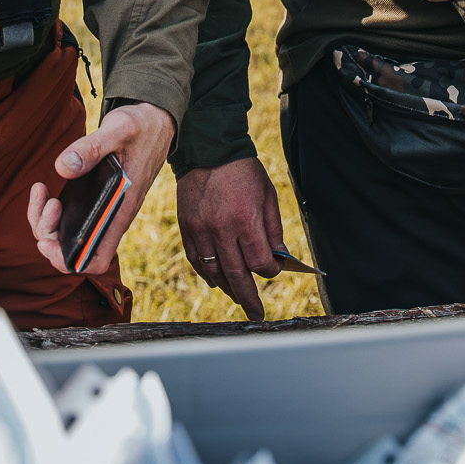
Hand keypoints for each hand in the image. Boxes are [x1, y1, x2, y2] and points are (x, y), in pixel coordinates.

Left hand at [27, 102, 175, 276]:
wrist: (154, 120)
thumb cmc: (141, 126)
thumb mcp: (119, 130)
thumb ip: (92, 148)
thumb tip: (63, 168)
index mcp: (122, 210)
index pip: (96, 259)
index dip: (68, 260)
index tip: (48, 238)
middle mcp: (111, 217)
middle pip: (73, 250)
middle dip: (48, 233)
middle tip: (46, 202)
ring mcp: (102, 210)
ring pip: (66, 235)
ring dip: (45, 221)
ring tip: (41, 193)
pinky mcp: (95, 200)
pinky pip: (68, 219)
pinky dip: (50, 210)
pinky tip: (44, 190)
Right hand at [175, 158, 284, 320]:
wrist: (208, 149)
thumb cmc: (243, 171)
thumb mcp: (267, 195)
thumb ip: (272, 228)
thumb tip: (277, 257)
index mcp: (246, 219)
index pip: (259, 262)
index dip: (269, 272)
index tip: (272, 271)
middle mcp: (222, 229)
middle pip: (236, 275)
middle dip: (249, 297)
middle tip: (256, 314)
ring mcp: (200, 230)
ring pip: (214, 272)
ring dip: (227, 289)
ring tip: (238, 297)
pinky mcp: (186, 227)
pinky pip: (196, 260)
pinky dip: (207, 274)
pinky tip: (216, 280)